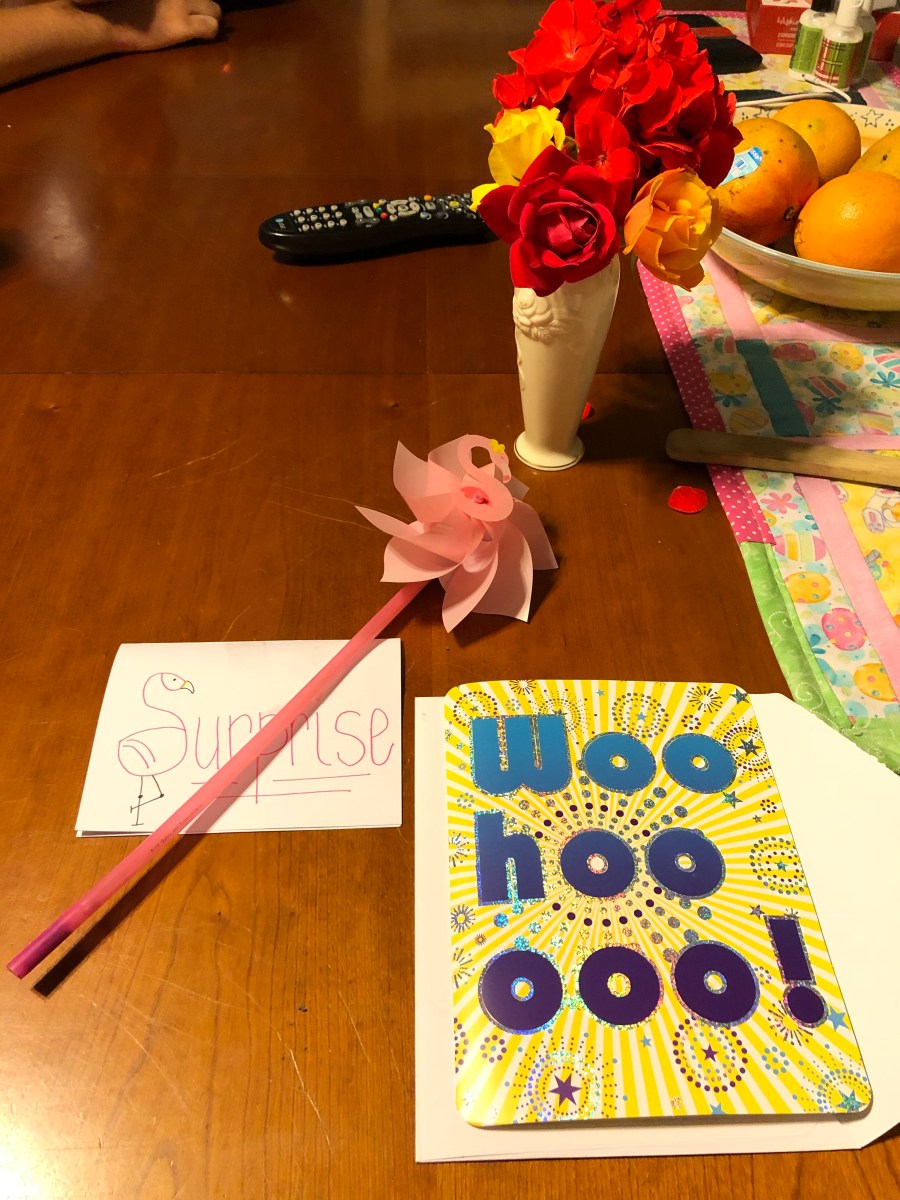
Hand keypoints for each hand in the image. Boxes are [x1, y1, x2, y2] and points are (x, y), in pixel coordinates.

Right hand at [92, 0, 221, 52]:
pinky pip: (211, 27)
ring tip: (201, 24)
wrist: (107, 19)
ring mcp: (180, 5)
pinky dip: (210, 32)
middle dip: (204, 4)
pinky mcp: (182, 26)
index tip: (188, 4)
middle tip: (197, 13)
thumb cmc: (117, 3)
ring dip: (210, 16)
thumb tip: (169, 3)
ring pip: (215, 9)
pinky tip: (202, 35)